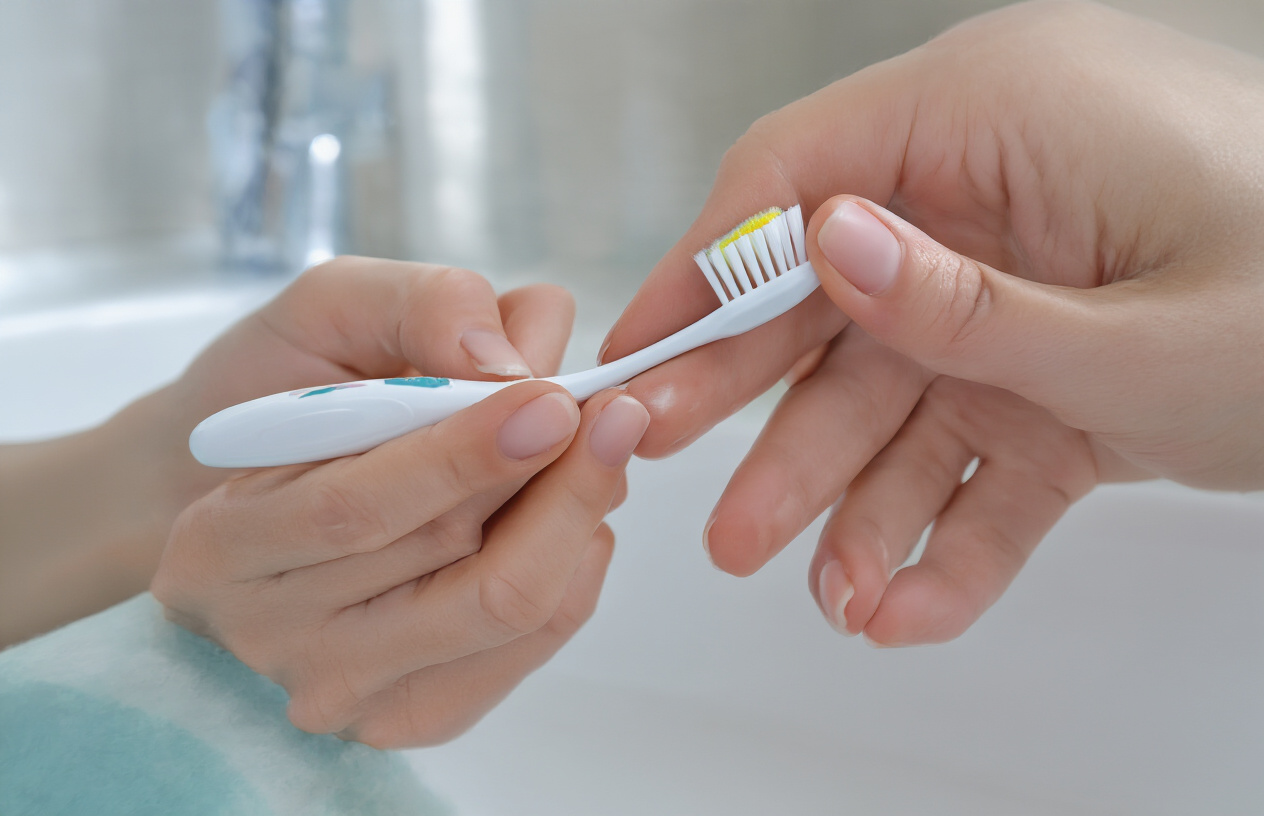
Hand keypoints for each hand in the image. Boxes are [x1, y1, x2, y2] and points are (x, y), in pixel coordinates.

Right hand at [0, 257, 577, 644]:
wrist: (251, 505)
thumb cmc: (292, 397)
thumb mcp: (326, 311)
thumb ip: (418, 311)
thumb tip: (512, 363)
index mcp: (219, 544)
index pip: (356, 508)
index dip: (467, 453)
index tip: (552, 398)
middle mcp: (273, 639)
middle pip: (446, 571)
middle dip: (555, 485)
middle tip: (615, 415)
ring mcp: (345, 691)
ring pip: (500, 613)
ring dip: (576, 521)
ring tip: (602, 449)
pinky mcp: (411, 713)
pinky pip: (525, 648)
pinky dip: (574, 572)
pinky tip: (580, 516)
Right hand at [601, 2, 1263, 642]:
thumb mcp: (1138, 331)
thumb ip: (964, 303)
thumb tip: (822, 243)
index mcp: (998, 117)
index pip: (798, 179)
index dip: (703, 275)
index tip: (637, 361)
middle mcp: (995, 192)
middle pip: (834, 302)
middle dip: (767, 415)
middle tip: (695, 500)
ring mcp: (1026, 286)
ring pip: (904, 394)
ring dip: (858, 500)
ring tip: (820, 593)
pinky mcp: (1060, 367)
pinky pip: (982, 444)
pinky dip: (952, 527)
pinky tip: (910, 600)